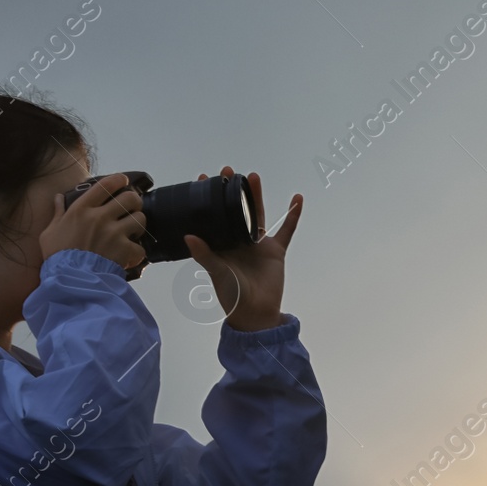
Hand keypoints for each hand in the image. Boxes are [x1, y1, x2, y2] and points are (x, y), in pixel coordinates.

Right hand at [39, 173, 147, 271]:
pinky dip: (137, 253)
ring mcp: (113, 233)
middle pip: (129, 198)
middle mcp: (100, 217)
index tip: (124, 181)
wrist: (69, 280)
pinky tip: (130, 256)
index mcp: (82, 209)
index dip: (119, 179)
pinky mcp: (123, 250)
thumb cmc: (57, 257)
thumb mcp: (50, 232)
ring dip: (138, 226)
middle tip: (132, 209)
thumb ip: (57, 213)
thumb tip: (58, 198)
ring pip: (139, 219)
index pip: (105, 185)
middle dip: (135, 202)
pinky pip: (140, 248)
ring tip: (132, 233)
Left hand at [183, 167, 301, 331]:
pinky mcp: (275, 251)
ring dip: (257, 196)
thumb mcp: (216, 273)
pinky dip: (292, 215)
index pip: (213, 216)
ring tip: (253, 177)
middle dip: (233, 191)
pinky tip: (297, 199)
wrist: (255, 314)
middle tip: (229, 171)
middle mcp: (238, 241)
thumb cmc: (231, 296)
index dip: (208, 198)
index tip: (203, 178)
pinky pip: (286, 230)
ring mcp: (257, 245)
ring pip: (258, 215)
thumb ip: (204, 255)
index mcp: (221, 245)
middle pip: (235, 210)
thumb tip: (189, 236)